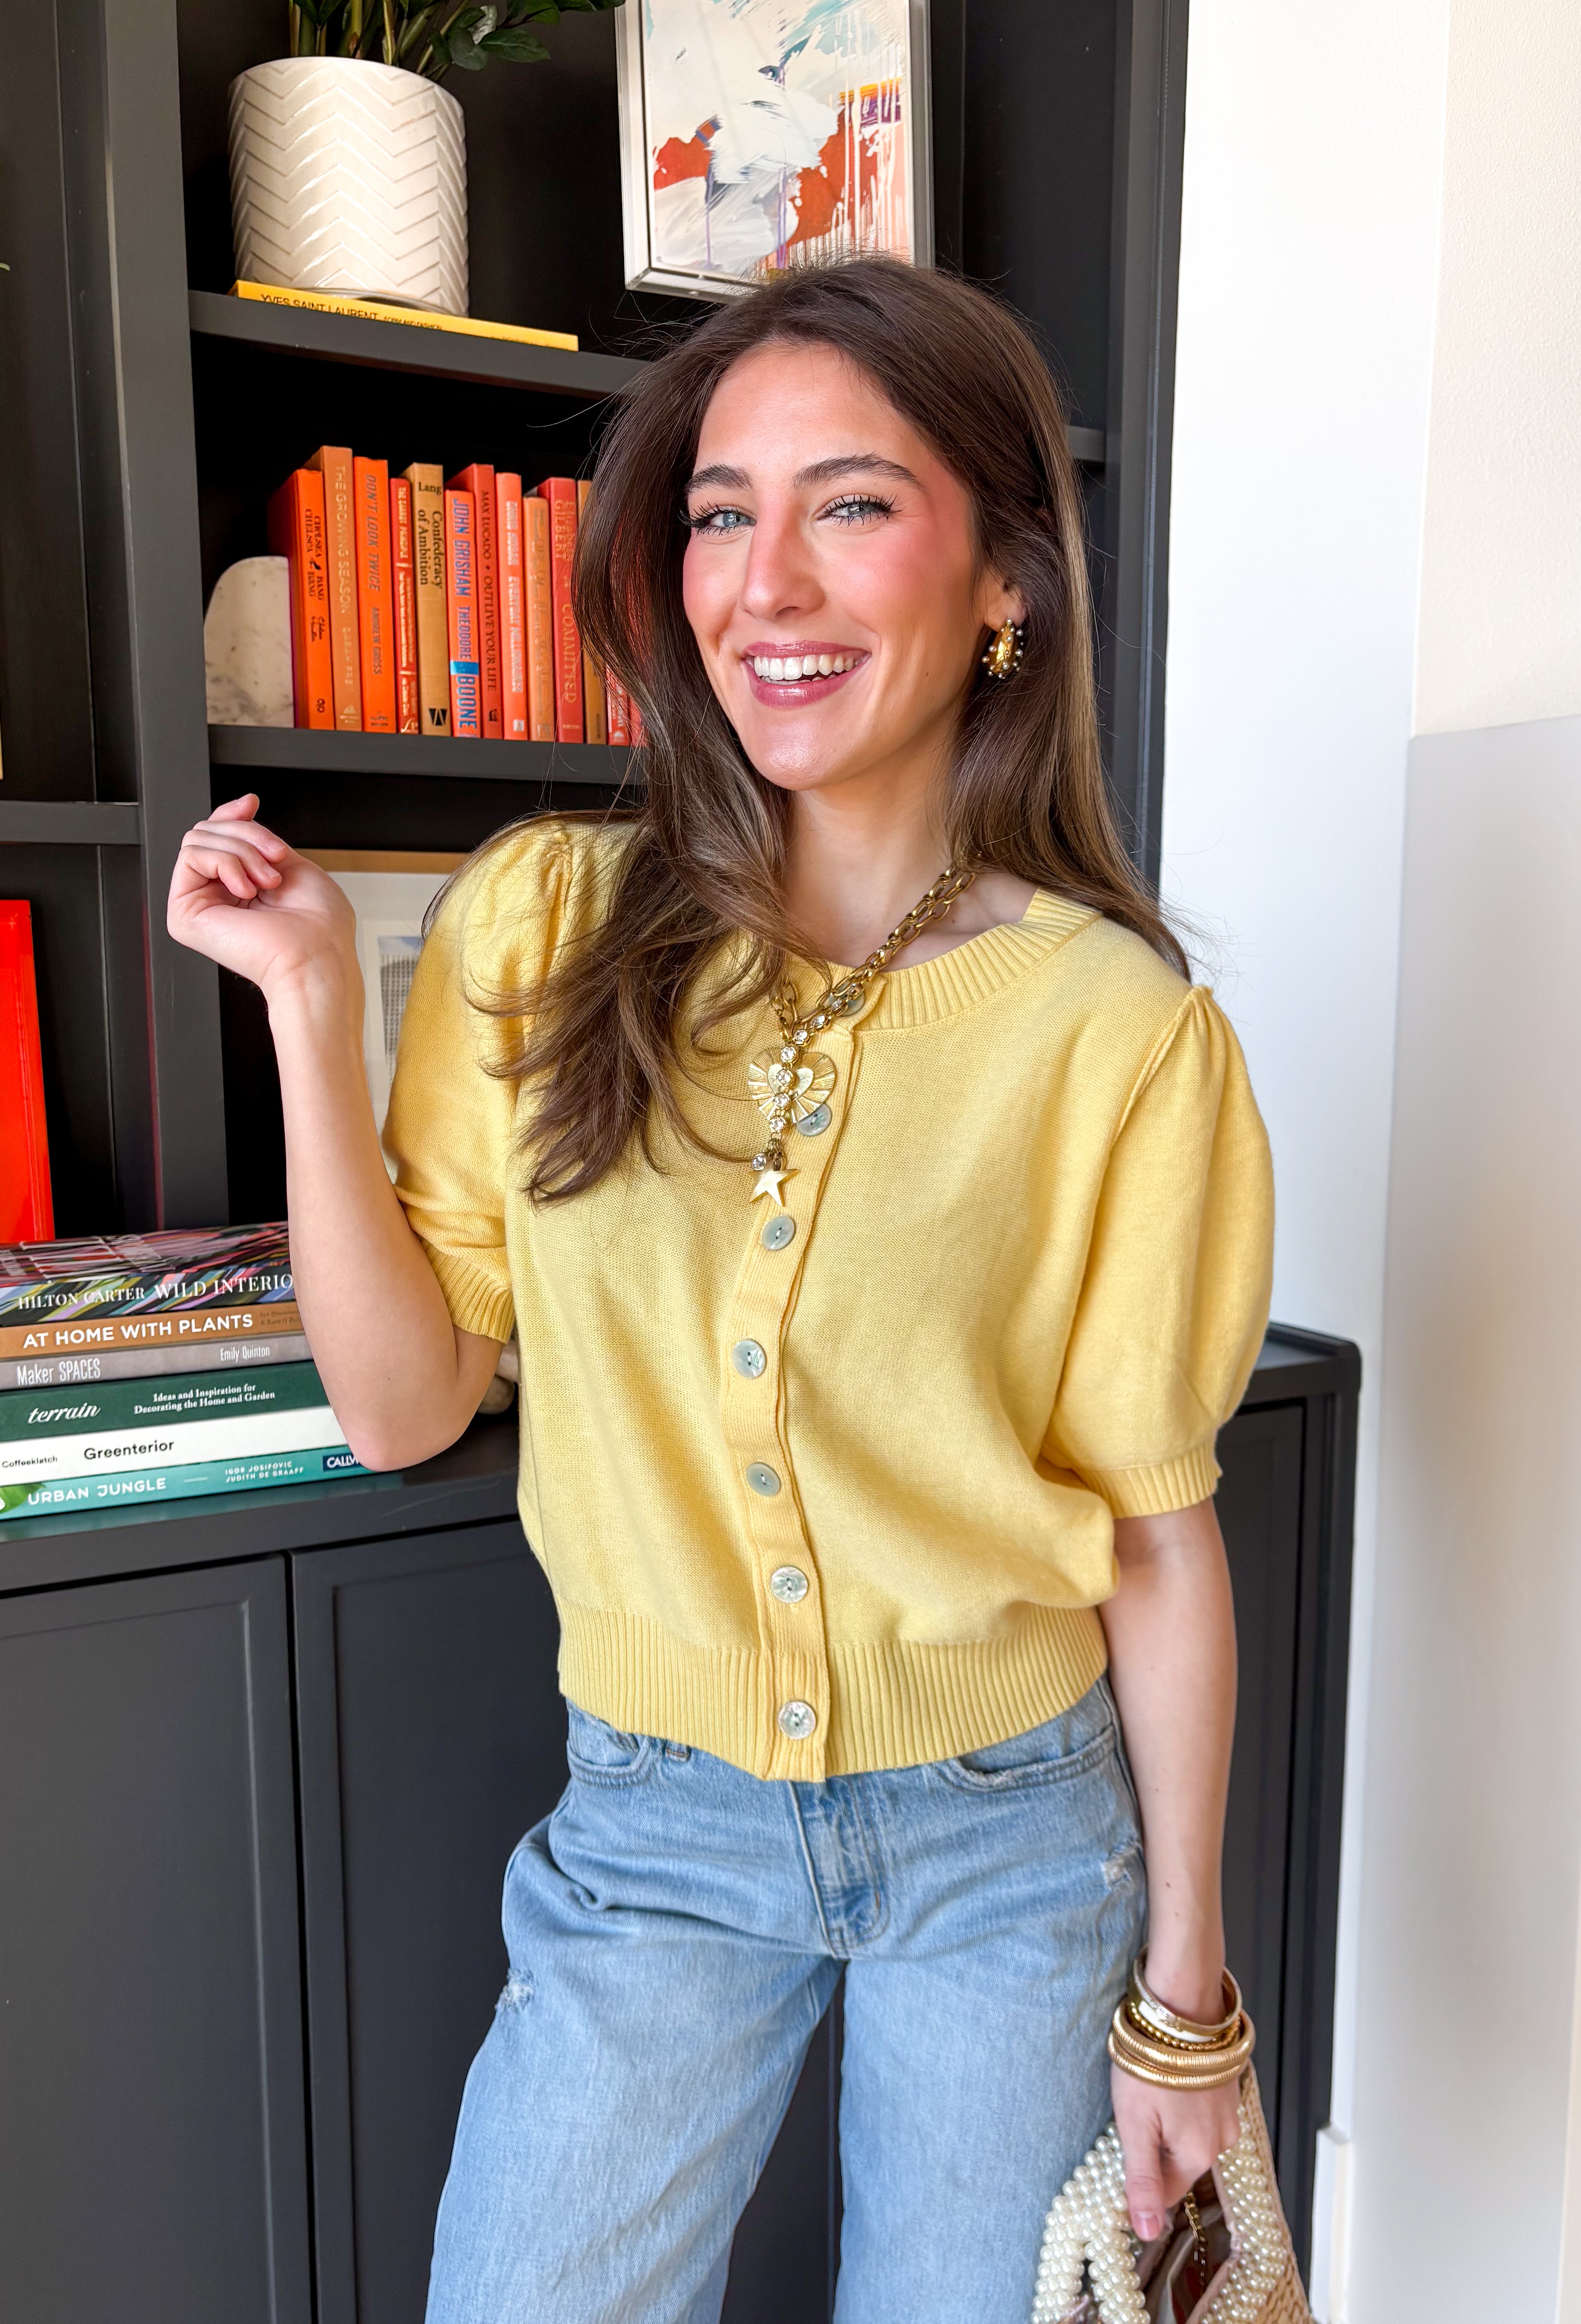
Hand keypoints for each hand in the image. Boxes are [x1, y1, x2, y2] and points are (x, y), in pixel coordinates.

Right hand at [167, 794, 356, 1003]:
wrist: (317, 957)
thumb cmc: (319, 926)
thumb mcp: (291, 863)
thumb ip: (258, 839)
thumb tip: (241, 808)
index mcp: (242, 885)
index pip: (219, 835)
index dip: (232, 814)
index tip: (252, 804)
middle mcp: (218, 895)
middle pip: (209, 831)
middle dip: (247, 835)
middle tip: (274, 863)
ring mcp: (200, 904)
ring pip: (199, 839)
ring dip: (242, 852)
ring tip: (266, 882)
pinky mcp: (184, 913)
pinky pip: (191, 856)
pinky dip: (226, 863)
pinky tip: (246, 890)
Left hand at [1111, 2064, 1242, 2242]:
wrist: (1182, 2009)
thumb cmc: (1152, 2062)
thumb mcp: (1135, 2124)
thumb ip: (1142, 2179)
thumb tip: (1147, 2232)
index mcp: (1197, 2156)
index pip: (1164, 2193)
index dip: (1139, 2178)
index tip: (1123, 2147)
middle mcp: (1221, 2142)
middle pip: (1178, 2165)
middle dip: (1155, 2147)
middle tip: (1136, 2111)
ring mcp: (1229, 2117)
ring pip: (1190, 2140)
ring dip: (1170, 2126)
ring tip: (1153, 2093)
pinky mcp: (1228, 2093)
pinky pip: (1202, 2117)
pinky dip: (1185, 2108)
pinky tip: (1171, 2083)